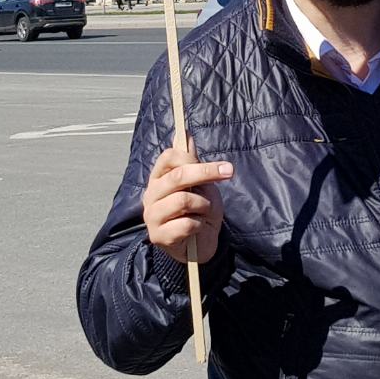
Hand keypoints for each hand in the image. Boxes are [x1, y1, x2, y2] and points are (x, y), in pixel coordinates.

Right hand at [141, 145, 232, 263]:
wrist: (200, 244)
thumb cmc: (199, 211)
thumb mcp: (201, 184)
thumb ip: (192, 162)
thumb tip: (186, 134)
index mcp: (159, 178)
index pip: (168, 157)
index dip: (192, 156)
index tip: (217, 163)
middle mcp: (151, 195)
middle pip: (178, 176)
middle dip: (207, 172)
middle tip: (229, 172)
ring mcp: (152, 216)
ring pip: (182, 200)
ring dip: (203, 204)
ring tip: (206, 210)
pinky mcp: (158, 236)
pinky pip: (186, 224)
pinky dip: (200, 224)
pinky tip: (198, 227)